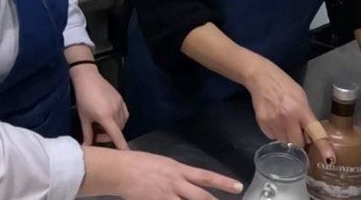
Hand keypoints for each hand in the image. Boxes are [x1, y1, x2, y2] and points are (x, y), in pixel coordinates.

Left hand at [70, 64, 129, 148]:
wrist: (88, 78)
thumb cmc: (83, 97)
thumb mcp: (84, 117)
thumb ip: (87, 133)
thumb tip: (87, 147)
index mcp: (105, 117)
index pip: (116, 135)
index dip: (122, 146)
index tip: (128, 155)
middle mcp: (115, 111)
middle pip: (118, 130)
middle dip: (108, 135)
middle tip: (96, 134)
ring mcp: (120, 104)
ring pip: (121, 123)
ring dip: (113, 128)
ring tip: (101, 125)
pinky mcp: (121, 99)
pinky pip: (124, 115)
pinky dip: (119, 120)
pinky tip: (110, 118)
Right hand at [114, 150, 243, 199]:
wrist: (121, 170)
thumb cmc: (141, 164)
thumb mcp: (165, 165)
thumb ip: (179, 176)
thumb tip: (191, 184)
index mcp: (179, 170)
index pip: (206, 176)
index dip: (224, 182)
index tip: (239, 187)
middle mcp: (176, 183)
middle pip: (201, 197)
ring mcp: (166, 196)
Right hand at [243, 56, 335, 163]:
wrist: (261, 78)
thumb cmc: (285, 85)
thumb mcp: (301, 97)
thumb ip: (306, 116)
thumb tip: (309, 135)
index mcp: (301, 110)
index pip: (315, 132)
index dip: (323, 147)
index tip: (330, 159)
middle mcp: (288, 119)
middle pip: (298, 143)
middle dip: (300, 140)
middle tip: (297, 129)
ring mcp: (274, 122)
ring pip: (285, 142)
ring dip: (287, 136)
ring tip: (283, 121)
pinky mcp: (262, 124)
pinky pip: (273, 137)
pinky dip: (276, 132)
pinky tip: (274, 119)